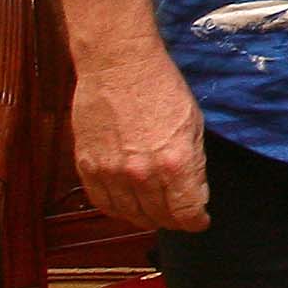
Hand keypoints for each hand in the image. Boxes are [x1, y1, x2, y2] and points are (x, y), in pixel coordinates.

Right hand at [68, 47, 209, 232]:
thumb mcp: (193, 124)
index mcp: (174, 163)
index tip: (199, 220)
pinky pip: (102, 202)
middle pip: (159, 217)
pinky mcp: (87, 167)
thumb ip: (195, 164)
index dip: (196, 221)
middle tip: (179, 216)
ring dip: (145, 218)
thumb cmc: (160, 87)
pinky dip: (117, 209)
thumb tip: (195, 194)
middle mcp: (141, 174)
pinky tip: (128, 205)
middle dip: (174, 220)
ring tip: (155, 212)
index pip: (186, 213)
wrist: (118, 66)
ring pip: (129, 215)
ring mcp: (111, 173)